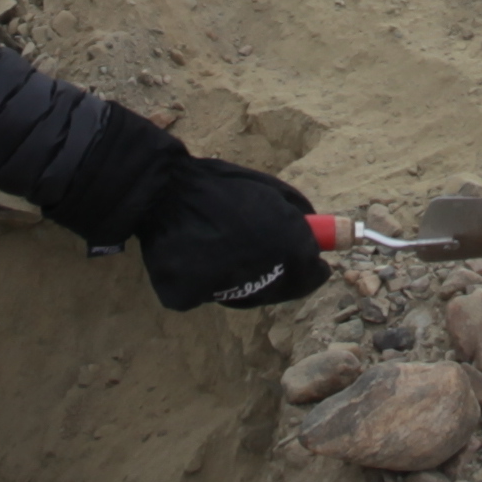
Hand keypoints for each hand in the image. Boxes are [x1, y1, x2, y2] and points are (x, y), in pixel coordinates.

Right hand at [141, 160, 330, 312]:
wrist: (166, 189)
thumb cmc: (221, 184)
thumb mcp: (271, 191)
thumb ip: (299, 216)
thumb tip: (315, 240)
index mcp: (288, 246)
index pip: (312, 276)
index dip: (312, 269)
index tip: (311, 264)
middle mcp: (263, 274)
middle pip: (281, 290)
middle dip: (281, 275)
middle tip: (266, 256)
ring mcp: (226, 290)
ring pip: (245, 295)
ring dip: (245, 278)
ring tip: (227, 247)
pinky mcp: (190, 296)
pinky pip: (207, 294)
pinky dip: (207, 280)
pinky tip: (200, 254)